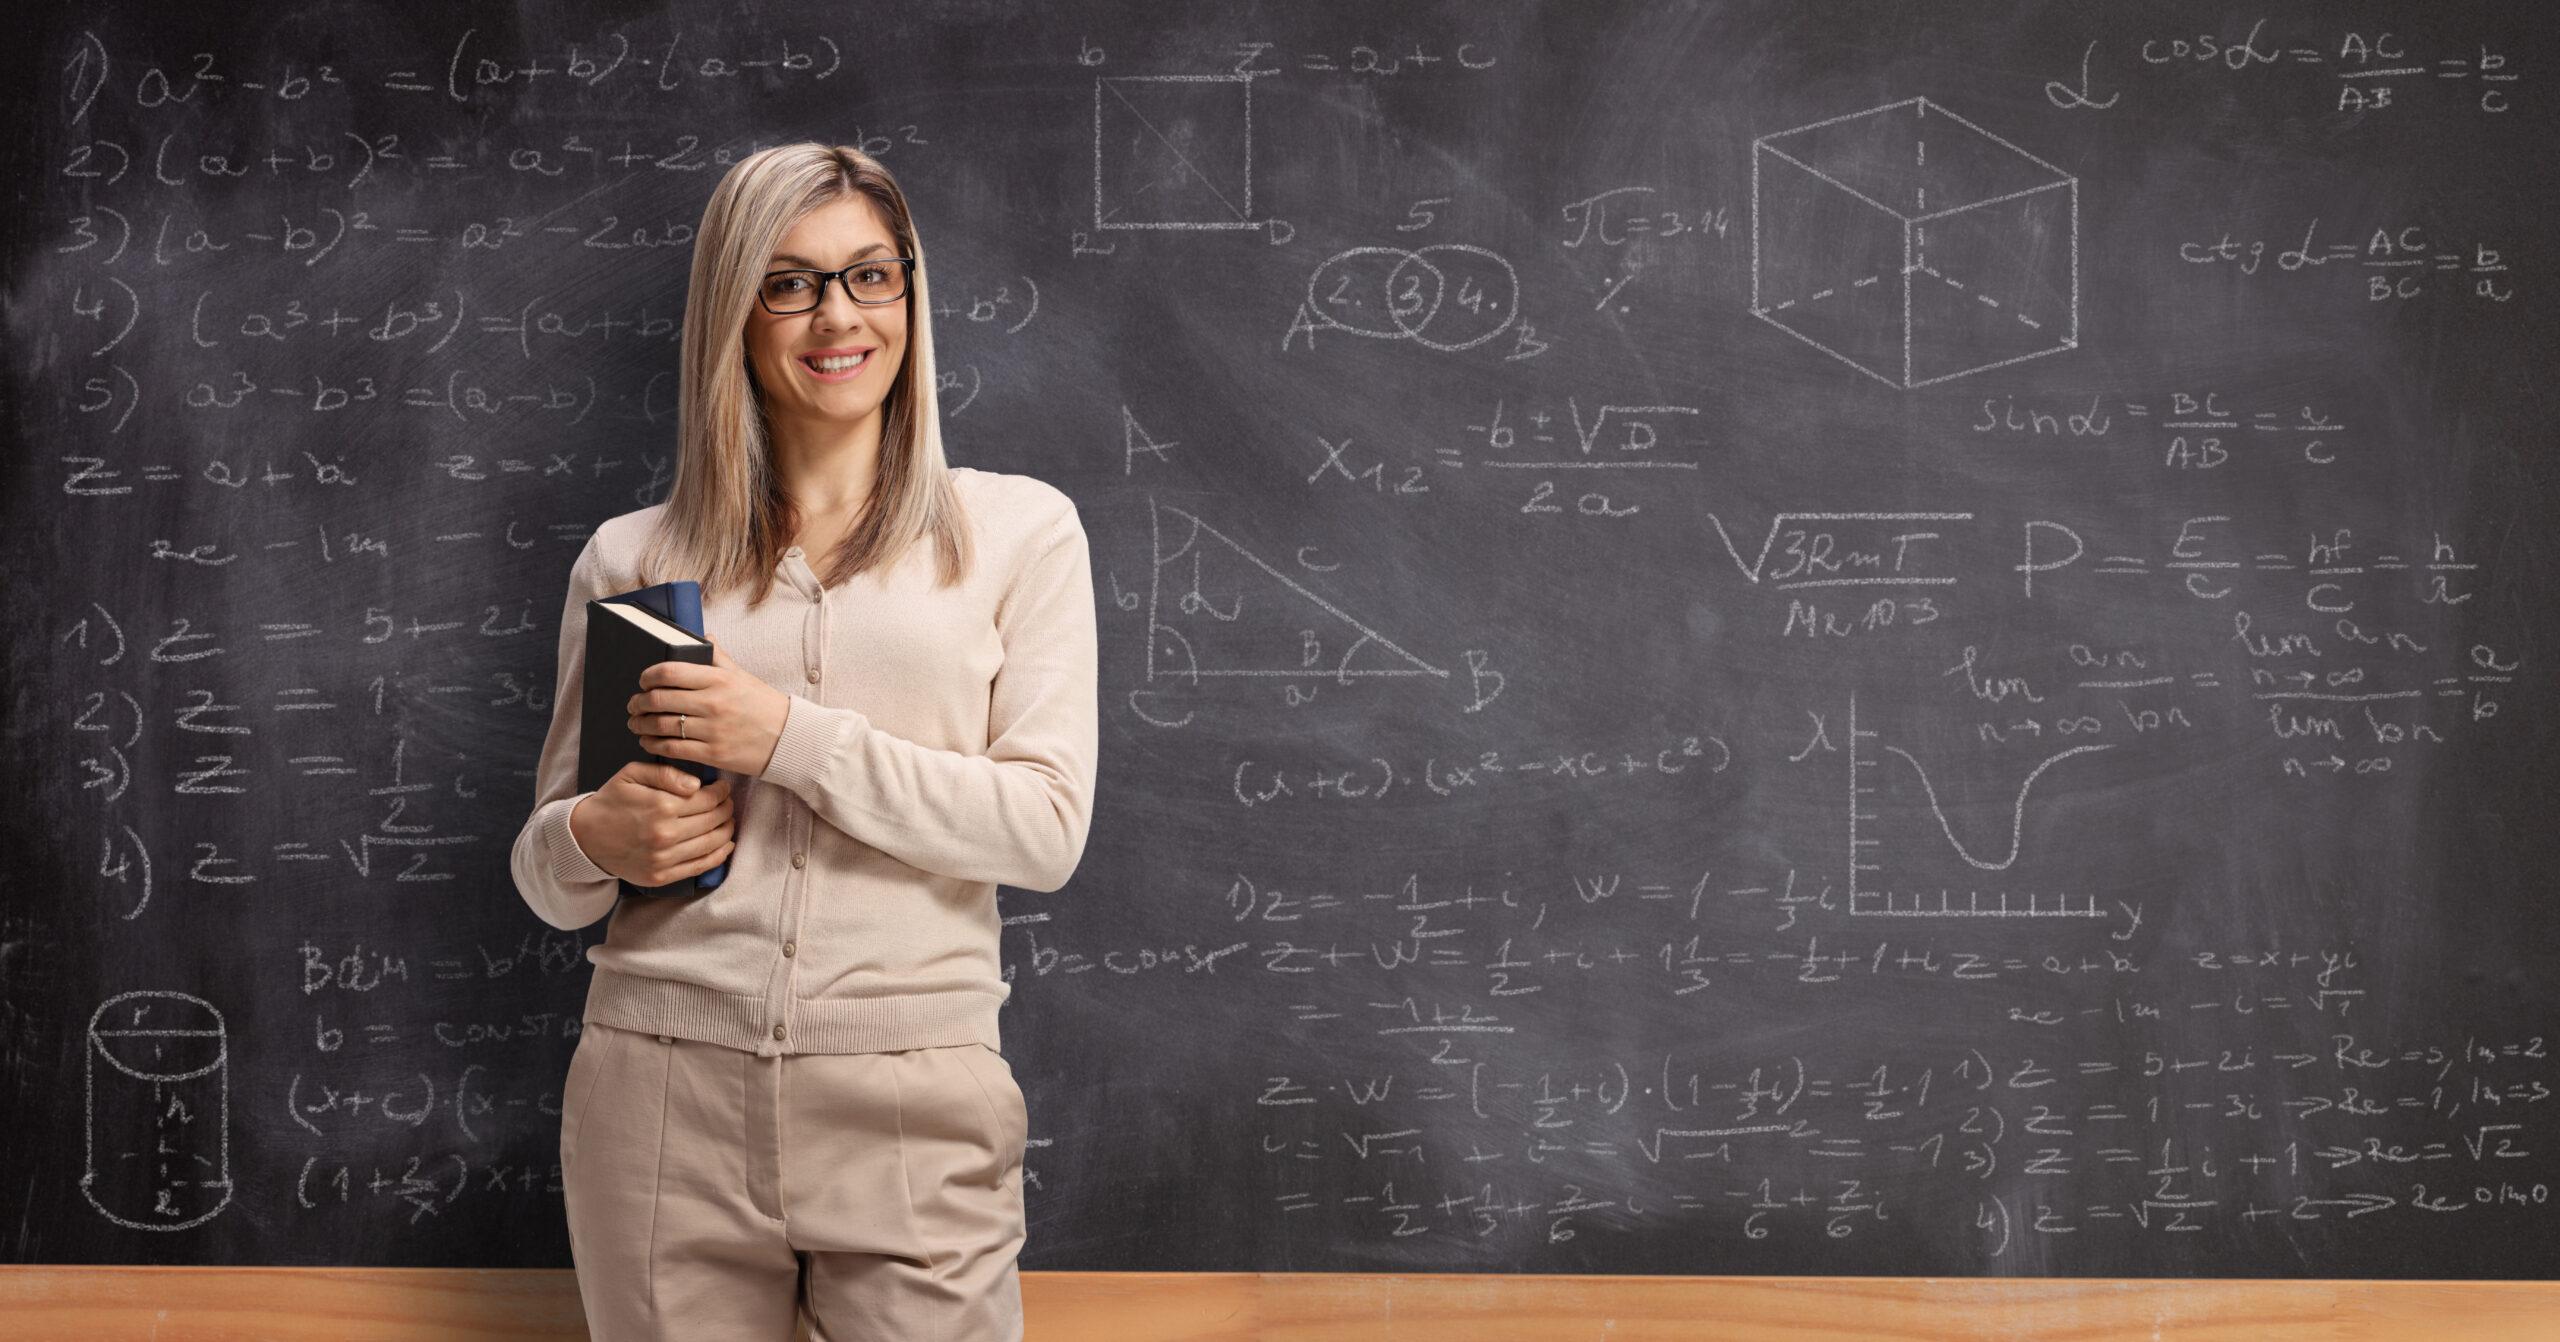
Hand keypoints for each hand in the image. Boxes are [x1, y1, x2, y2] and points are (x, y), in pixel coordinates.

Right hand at [567, 762, 734, 886]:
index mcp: (660, 806)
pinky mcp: (661, 876)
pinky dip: (719, 855)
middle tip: (727, 803)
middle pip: (713, 820)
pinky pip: (700, 866)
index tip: (722, 788)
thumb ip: (666, 774)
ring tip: (728, 820)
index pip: (708, 799)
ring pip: (712, 843)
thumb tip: (697, 785)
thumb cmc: (611, 801)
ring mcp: (663, 858)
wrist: (584, 836)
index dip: (721, 792)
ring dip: (726, 830)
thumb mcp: (632, 774)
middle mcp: (665, 834)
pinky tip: (726, 844)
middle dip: (726, 809)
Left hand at [628, 643, 792, 776]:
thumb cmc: (765, 706)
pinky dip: (654, 745)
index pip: (670, 672)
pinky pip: (673, 749)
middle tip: (633, 704)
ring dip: (641, 725)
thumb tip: (704, 638)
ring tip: (637, 724)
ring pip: (661, 726)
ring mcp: (713, 730)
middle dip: (638, 702)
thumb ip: (720, 658)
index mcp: (719, 680)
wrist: (790, 738)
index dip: (648, 676)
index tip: (643, 681)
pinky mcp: (713, 754)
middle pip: (659, 699)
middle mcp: (713, 703)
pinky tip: (649, 742)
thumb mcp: (743, 676)